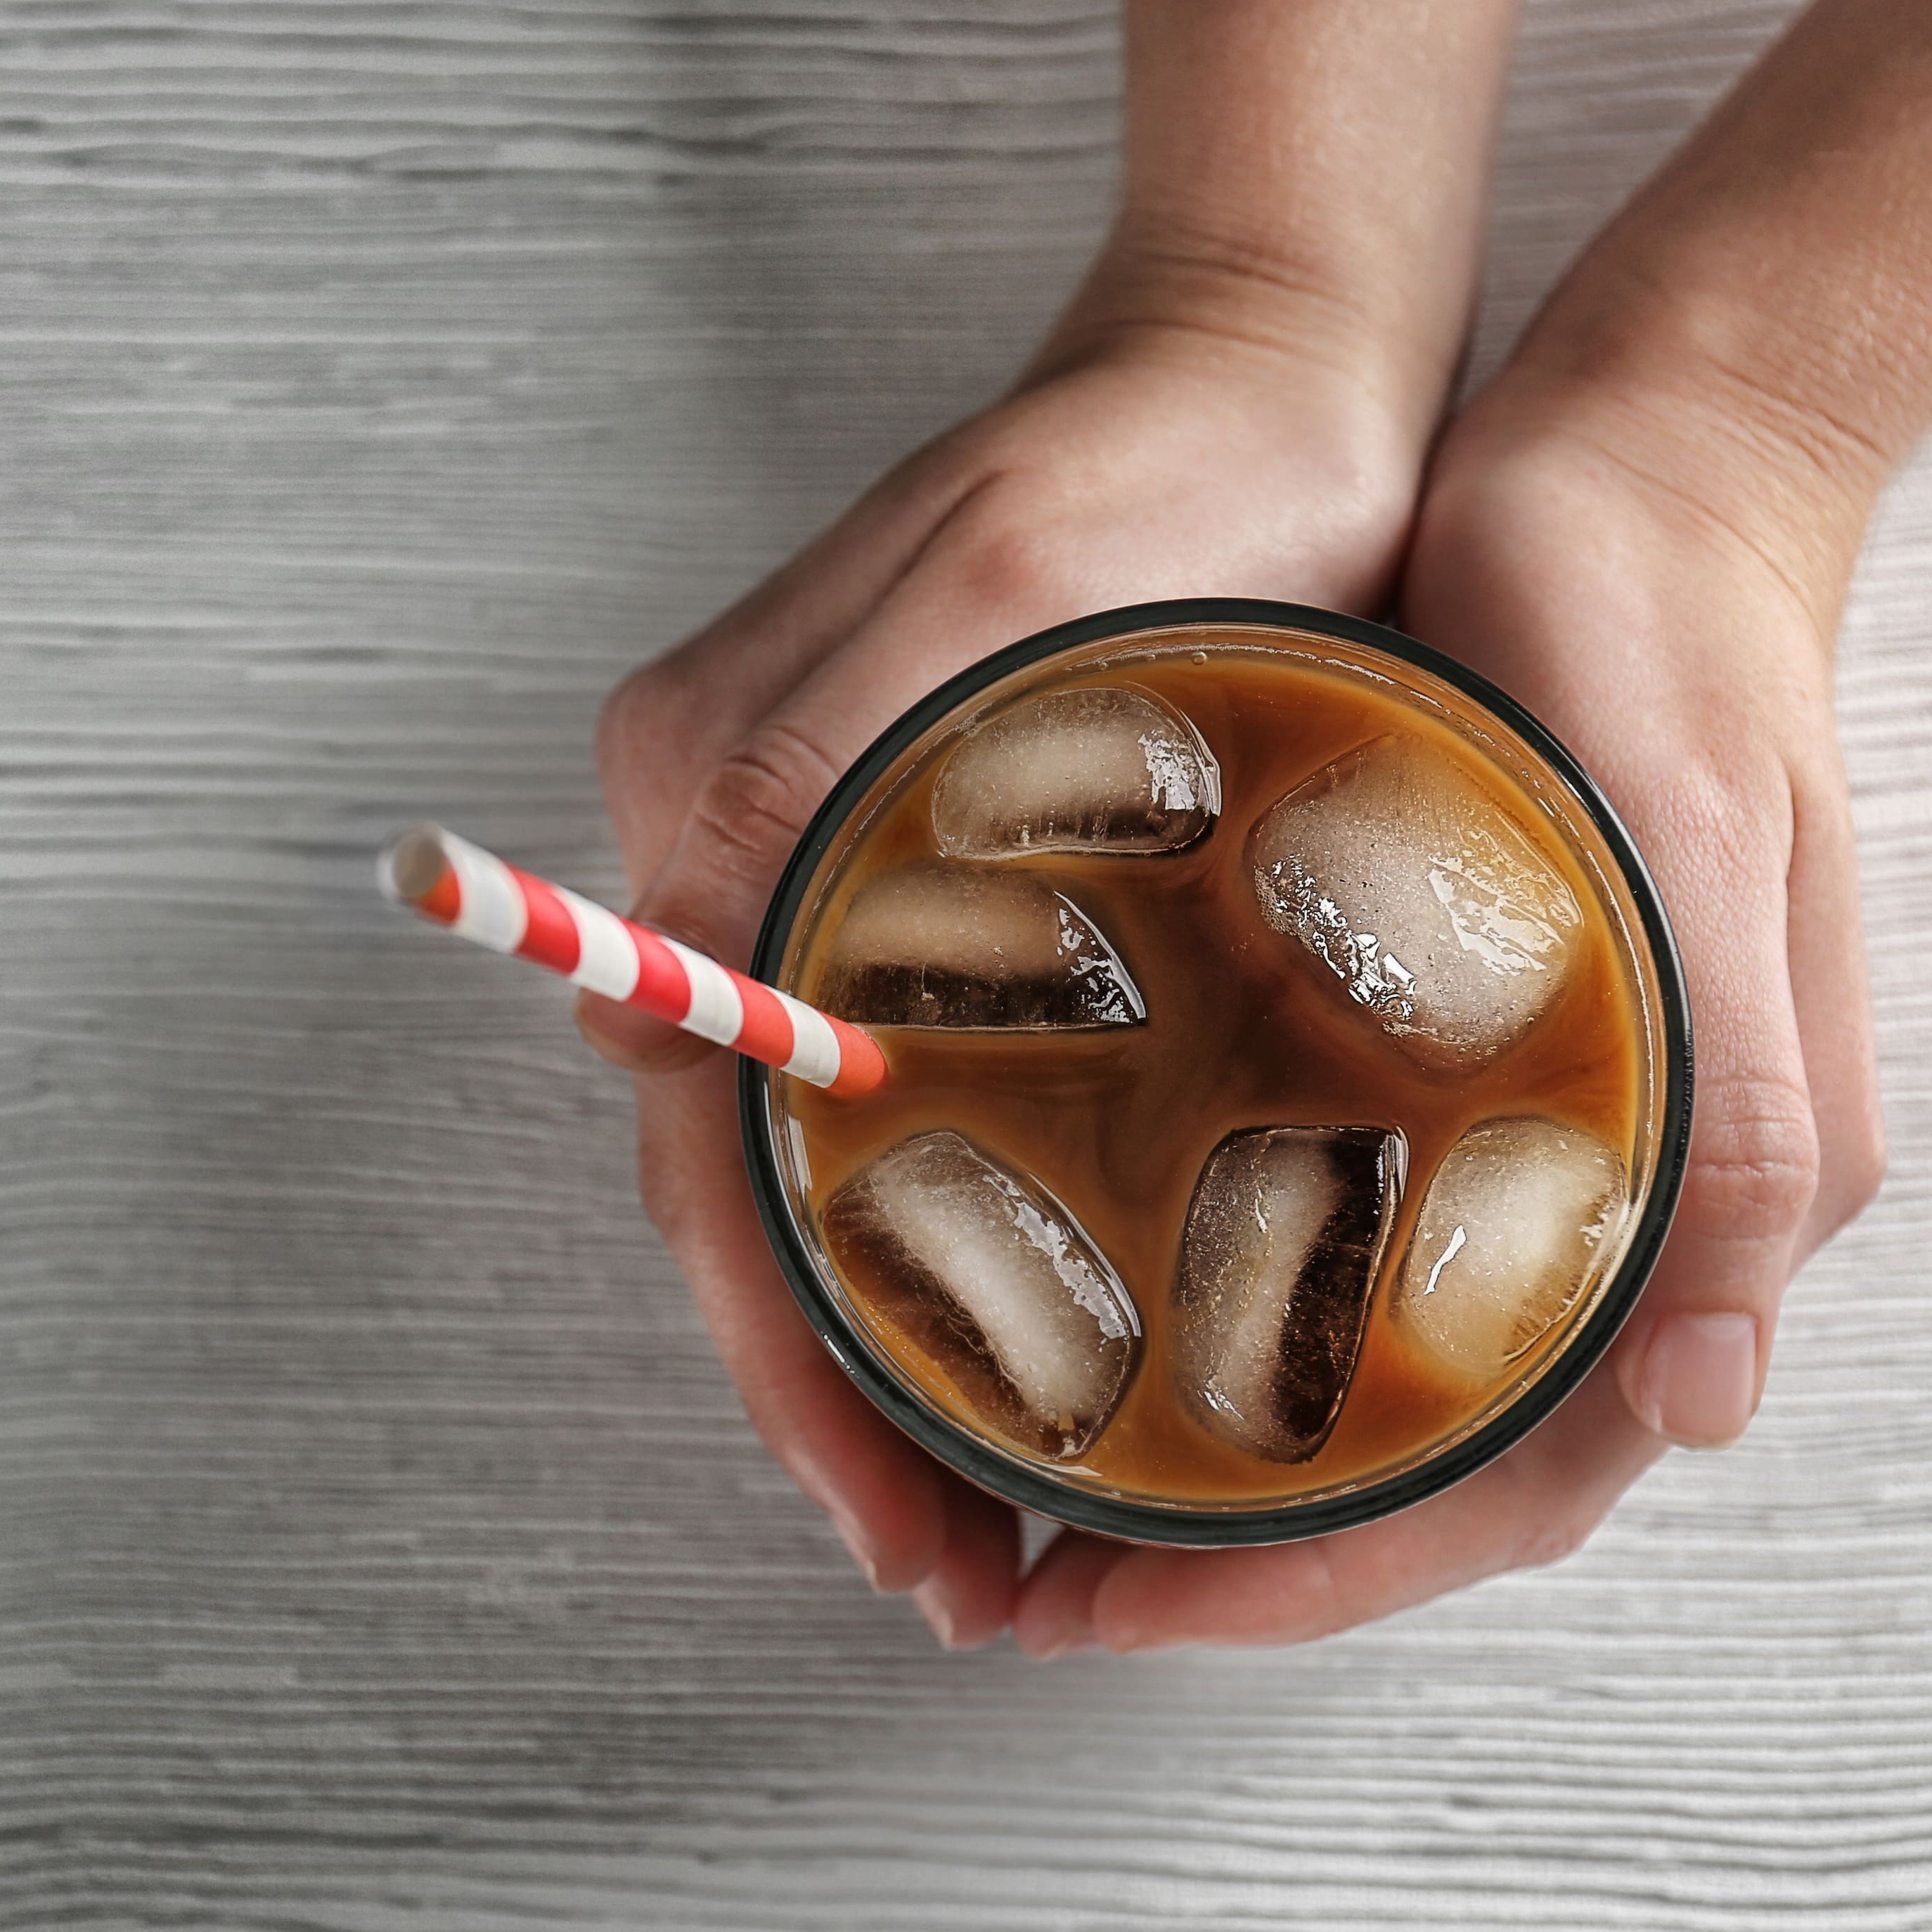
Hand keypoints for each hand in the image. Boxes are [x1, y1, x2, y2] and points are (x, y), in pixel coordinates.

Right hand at [581, 325, 1420, 1647]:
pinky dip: (963, 1244)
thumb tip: (645, 1019)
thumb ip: (789, 787)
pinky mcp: (945, 888)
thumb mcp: (983, 593)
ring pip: (832, 1173)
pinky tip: (1046, 1341)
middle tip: (956, 1574)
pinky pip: (917, 1107)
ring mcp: (840, 880)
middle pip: (757, 1192)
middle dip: (841, 1395)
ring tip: (995, 1519)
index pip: (717, 1151)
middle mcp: (750, 862)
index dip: (792, 1357)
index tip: (896, 1519)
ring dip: (896, 1347)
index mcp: (720, 810)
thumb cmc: (1171, 467)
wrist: (1287, 357)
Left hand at [1006, 378, 1887, 1652]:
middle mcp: (1600, 1202)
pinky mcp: (1421, 1059)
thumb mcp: (1702, 859)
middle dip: (1212, 1552)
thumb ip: (1732, 1129)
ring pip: (1342, 1371)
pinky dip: (1186, 1301)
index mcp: (1701, 1199)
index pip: (1499, 1484)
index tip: (1112, 1601)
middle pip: (1401, 1463)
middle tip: (1008, 1573)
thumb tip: (1708, 1401)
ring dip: (1183, 1450)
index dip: (1301, 1580)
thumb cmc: (1672, 647)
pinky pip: (1303, 1231)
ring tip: (1000, 1482)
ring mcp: (1504, 1136)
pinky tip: (1056, 1297)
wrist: (1646, 472)